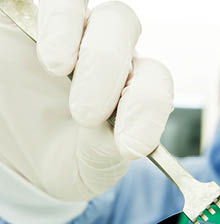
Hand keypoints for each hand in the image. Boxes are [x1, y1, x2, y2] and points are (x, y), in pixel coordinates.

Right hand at [0, 0, 172, 200]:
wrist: (25, 160)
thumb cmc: (70, 160)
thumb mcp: (91, 167)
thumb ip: (108, 150)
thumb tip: (130, 142)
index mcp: (131, 85)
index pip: (153, 78)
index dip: (148, 106)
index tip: (130, 146)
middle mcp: (104, 53)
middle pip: (121, 24)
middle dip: (107, 65)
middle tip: (85, 114)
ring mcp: (64, 34)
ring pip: (77, 4)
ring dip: (70, 30)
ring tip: (55, 67)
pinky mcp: (22, 27)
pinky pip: (29, 2)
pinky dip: (43, 17)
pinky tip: (39, 45)